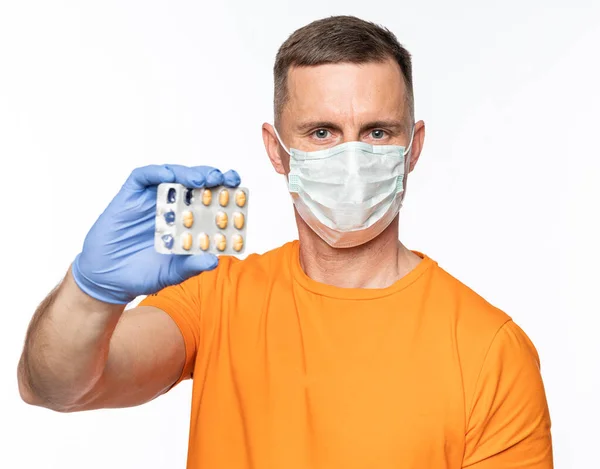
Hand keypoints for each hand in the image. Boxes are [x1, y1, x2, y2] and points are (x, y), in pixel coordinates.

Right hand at [71, 164, 240, 303]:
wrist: (109, 280)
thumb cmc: (144, 274)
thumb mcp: (173, 273)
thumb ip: (192, 265)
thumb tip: (214, 261)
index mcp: (189, 221)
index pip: (210, 199)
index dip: (225, 190)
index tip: (239, 186)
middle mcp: (173, 206)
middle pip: (195, 182)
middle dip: (212, 176)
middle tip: (224, 178)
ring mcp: (152, 199)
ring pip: (173, 175)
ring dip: (188, 173)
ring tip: (201, 179)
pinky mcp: (130, 196)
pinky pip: (142, 176)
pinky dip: (155, 172)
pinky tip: (167, 175)